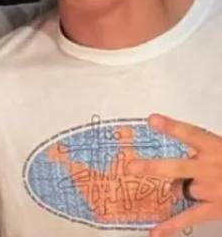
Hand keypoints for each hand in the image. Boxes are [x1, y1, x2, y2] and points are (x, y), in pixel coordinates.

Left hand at [127, 114, 221, 236]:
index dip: (171, 127)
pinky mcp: (214, 210)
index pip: (190, 134)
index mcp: (215, 147)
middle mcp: (211, 169)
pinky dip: (171, 226)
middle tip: (131, 167)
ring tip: (164, 181)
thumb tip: (181, 155)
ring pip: (180, 189)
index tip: (151, 119)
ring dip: (174, 187)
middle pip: (178, 168)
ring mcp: (212, 191)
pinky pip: (189, 218)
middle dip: (154, 168)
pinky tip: (154, 233)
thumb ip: (204, 150)